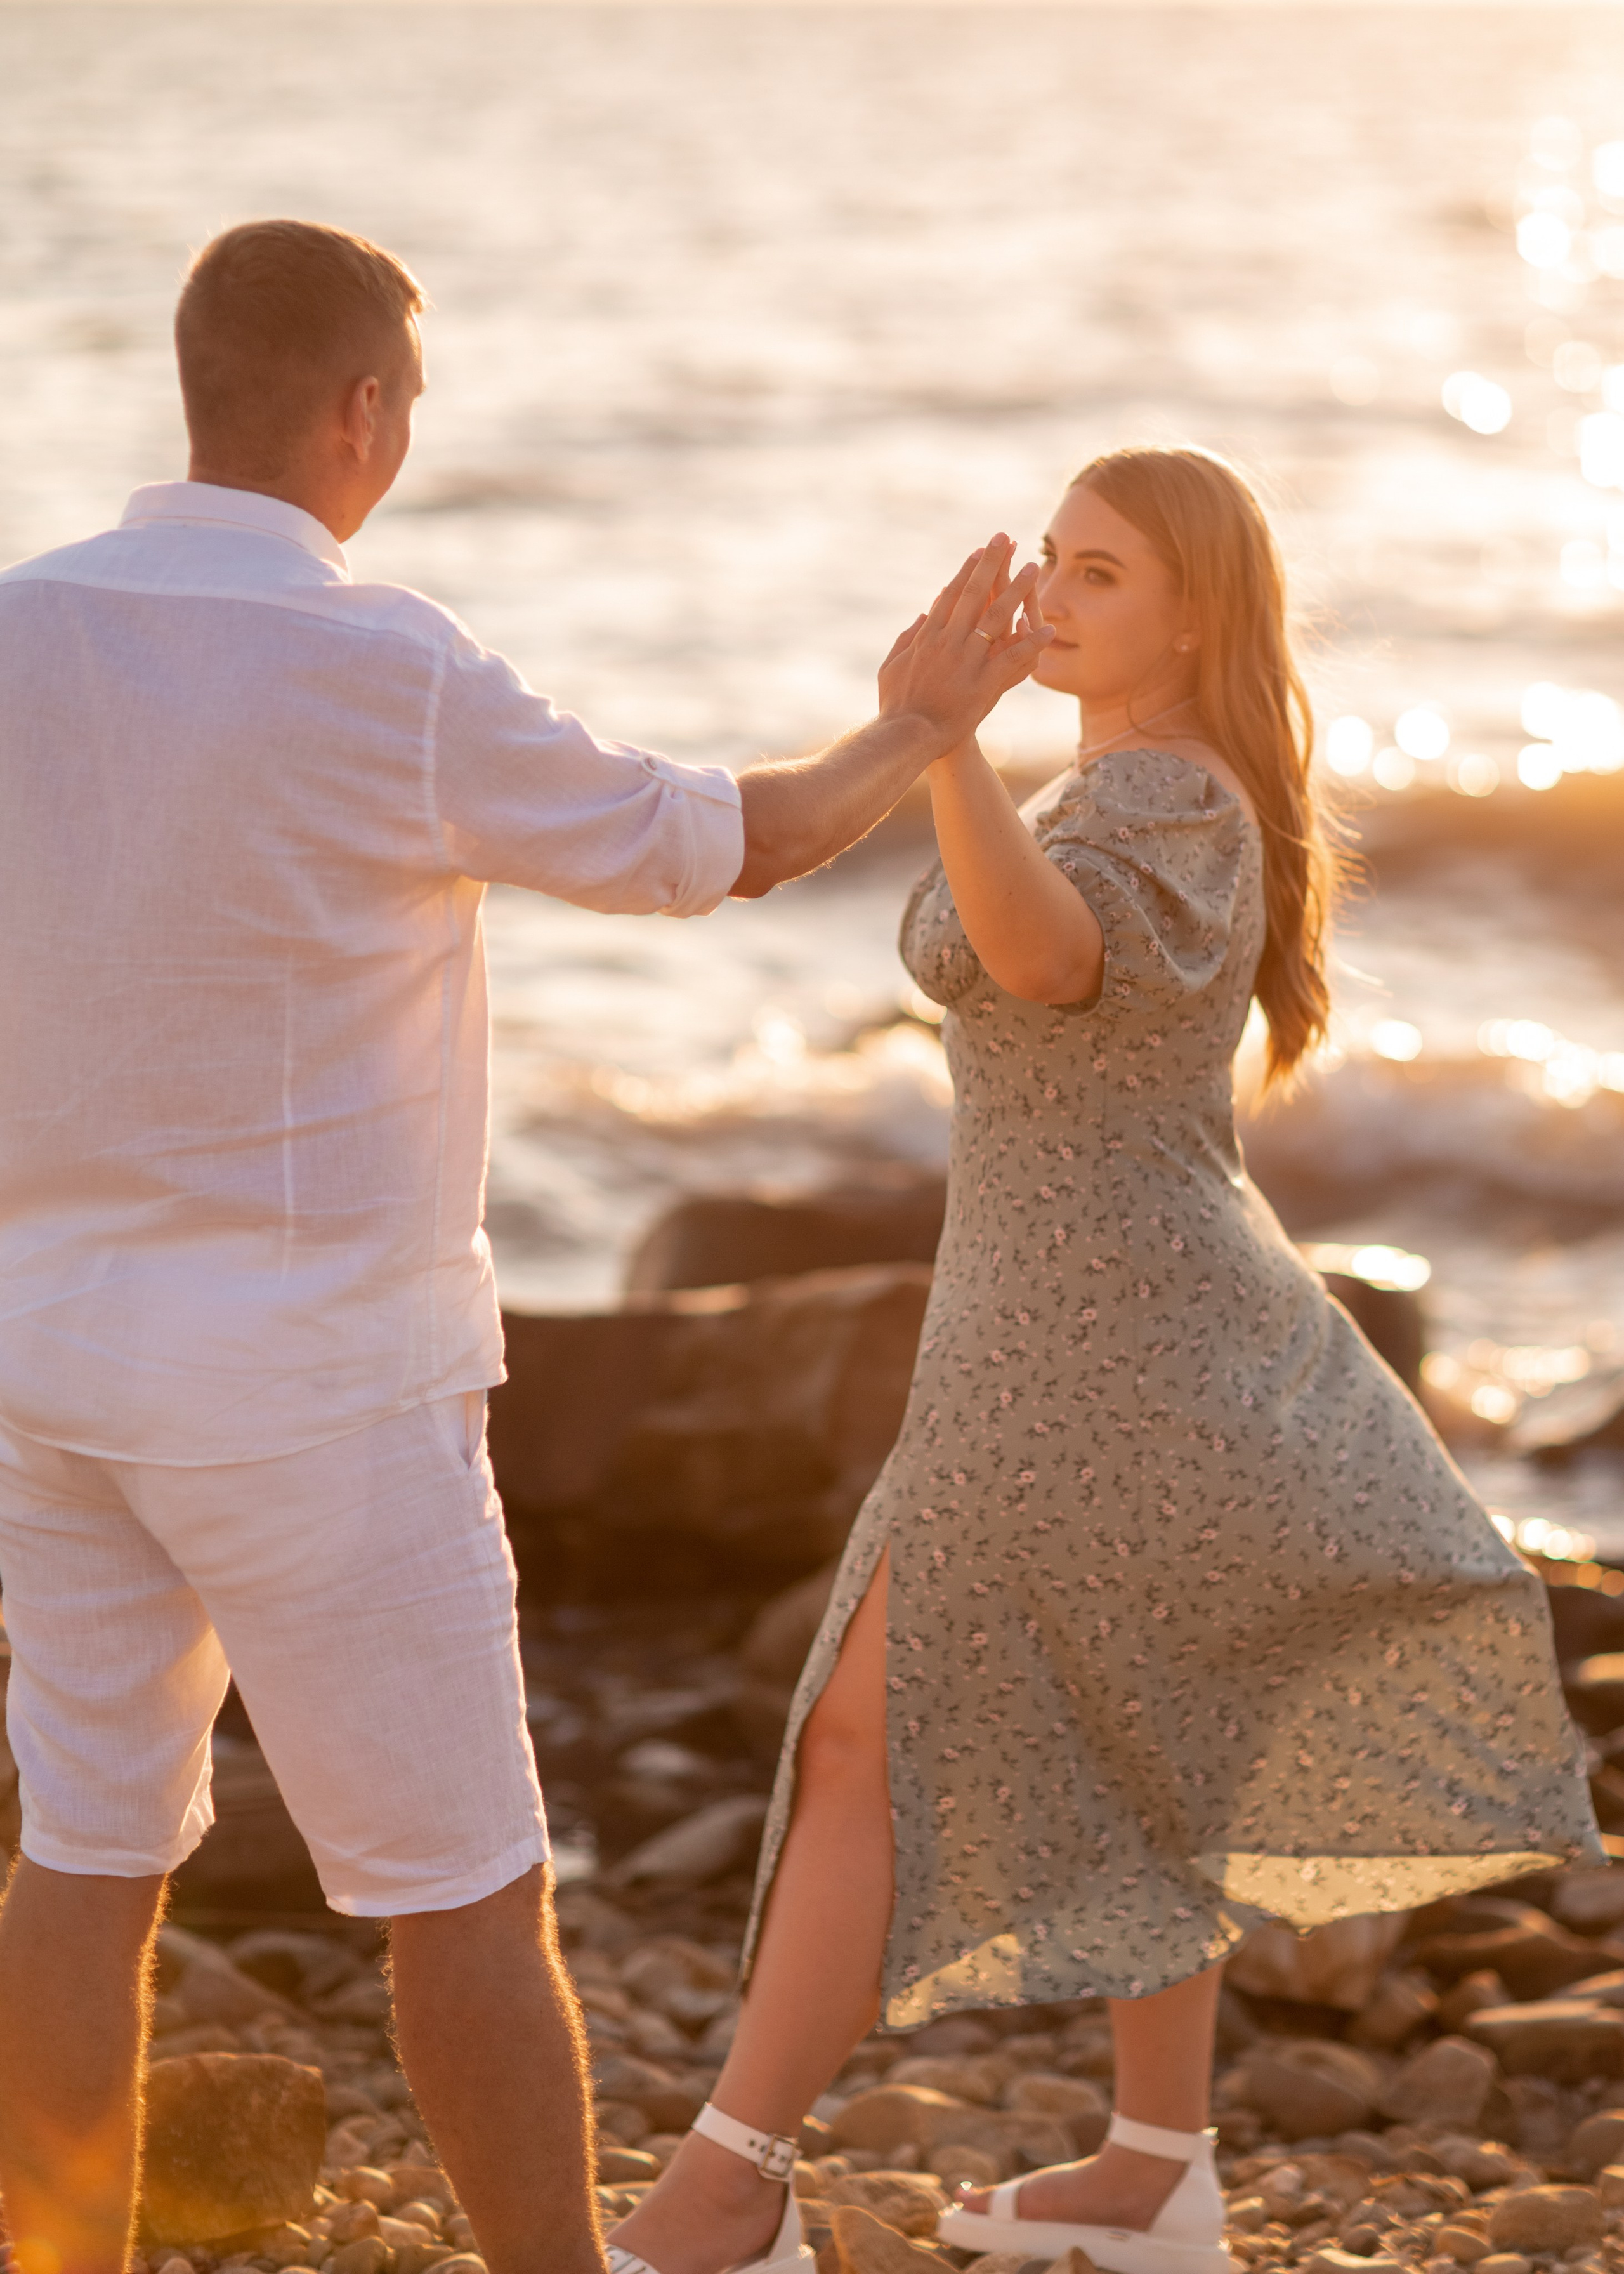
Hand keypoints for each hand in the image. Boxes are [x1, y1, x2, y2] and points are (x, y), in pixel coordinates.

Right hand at [877, 536, 1052, 750]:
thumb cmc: (895, 707)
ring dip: (1017, 590)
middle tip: (1006, 538)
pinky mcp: (983, 682)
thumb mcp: (891, 668)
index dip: (966, 572)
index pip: (950, 596)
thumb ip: (905, 640)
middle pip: (974, 594)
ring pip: (997, 617)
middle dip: (992, 564)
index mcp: (927, 636)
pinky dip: (1031, 642)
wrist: (905, 736)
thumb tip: (921, 617)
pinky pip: (1013, 657)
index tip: (979, 552)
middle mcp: (948, 641)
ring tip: (1034, 568)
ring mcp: (966, 660)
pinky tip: (1049, 629)